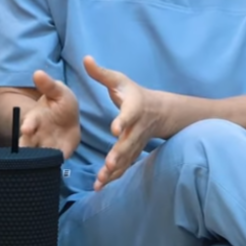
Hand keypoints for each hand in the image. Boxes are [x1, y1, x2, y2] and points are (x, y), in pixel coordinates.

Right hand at [18, 70, 80, 159]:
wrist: (71, 119)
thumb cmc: (61, 103)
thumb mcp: (58, 91)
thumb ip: (49, 85)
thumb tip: (37, 72)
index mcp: (36, 118)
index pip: (29, 123)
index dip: (27, 125)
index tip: (26, 129)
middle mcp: (37, 135)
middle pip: (28, 145)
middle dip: (27, 149)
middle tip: (26, 153)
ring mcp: (47, 146)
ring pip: (39, 156)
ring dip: (40, 159)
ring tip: (40, 164)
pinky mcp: (59, 154)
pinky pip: (56, 161)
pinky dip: (55, 163)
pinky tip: (56, 167)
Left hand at [85, 55, 160, 190]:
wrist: (159, 110)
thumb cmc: (134, 93)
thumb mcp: (119, 80)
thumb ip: (101, 73)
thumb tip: (85, 59)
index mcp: (134, 108)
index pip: (128, 115)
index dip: (122, 121)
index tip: (115, 129)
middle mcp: (136, 128)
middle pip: (128, 143)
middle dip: (119, 154)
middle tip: (108, 165)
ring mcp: (136, 142)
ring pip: (126, 159)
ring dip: (114, 171)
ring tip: (100, 182)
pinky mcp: (133, 152)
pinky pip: (125, 166)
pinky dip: (114, 177)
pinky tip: (101, 186)